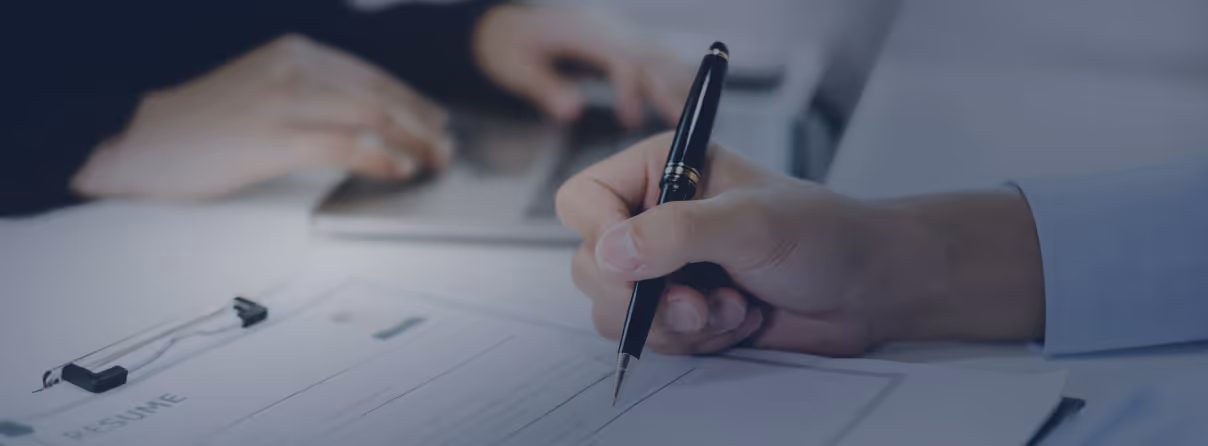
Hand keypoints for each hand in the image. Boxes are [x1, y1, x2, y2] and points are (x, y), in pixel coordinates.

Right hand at [72, 34, 453, 200]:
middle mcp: (294, 66)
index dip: (413, 102)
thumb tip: (366, 119)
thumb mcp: (264, 90)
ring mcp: (283, 99)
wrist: (141, 138)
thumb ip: (311, 94)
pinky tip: (399, 169)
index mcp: (295, 52)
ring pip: (370, 116)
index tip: (437, 123)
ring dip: (412, 142)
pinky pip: (343, 145)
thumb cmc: (203, 124)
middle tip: (447, 148)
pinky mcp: (273, 135)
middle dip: (422, 123)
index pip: (373, 75)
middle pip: (380, 93)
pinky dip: (379, 157)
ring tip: (434, 161)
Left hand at [473, 5, 690, 127]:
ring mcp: (616, 32)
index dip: (631, 89)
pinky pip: (654, 55)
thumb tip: (573, 112)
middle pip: (650, 57)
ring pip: (658, 54)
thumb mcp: (515, 67)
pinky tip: (683, 97)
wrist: (507, 20)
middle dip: (669, 90)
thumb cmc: (508, 44)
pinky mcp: (620, 40)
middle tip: (682, 125)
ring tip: (693, 118)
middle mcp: (607, 30)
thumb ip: (545, 89)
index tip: (630, 121)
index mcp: (583, 34)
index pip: (621, 59)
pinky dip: (672, 75)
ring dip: (678, 83)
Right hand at [557, 133, 1046, 356]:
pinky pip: (653, 337)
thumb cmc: (822, 234)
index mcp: (661, 171)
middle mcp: (654, 216)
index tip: (635, 264)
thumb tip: (609, 252)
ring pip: (617, 311)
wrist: (865, 288)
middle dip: (646, 297)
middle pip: (591, 265)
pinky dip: (696, 339)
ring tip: (731, 308)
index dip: (599, 236)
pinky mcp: (680, 308)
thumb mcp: (751, 223)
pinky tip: (739, 319)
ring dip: (677, 323)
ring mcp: (665, 267)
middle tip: (698, 302)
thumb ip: (677, 233)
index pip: (584, 200)